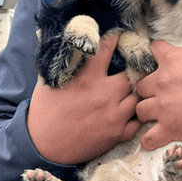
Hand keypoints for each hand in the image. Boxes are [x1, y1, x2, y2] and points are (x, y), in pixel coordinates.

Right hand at [27, 32, 141, 163]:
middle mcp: (104, 95)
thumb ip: (59, 61)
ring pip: (137, 97)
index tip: (119, 35)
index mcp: (87, 78)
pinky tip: (127, 112)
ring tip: (127, 92)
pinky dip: (134, 116)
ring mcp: (113, 116)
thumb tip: (59, 41)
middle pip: (130, 76)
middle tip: (127, 71)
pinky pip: (137, 121)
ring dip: (133, 94)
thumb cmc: (44, 111)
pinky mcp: (117, 134)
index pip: (107, 49)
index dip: (115, 39)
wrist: (44, 145)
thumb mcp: (48, 81)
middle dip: (129, 72)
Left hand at [135, 28, 181, 150]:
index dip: (158, 53)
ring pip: (140, 110)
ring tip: (156, 114)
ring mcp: (164, 107)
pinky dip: (148, 139)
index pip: (154, 50)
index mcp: (172, 60)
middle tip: (160, 93)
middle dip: (148, 89)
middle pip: (141, 86)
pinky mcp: (170, 128)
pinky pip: (149, 137)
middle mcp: (162, 83)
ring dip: (147, 112)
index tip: (162, 59)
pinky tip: (152, 138)